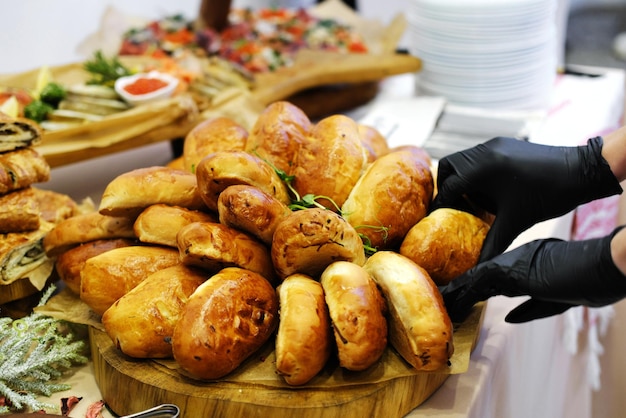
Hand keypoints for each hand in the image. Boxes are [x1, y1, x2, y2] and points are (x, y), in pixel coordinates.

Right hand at [432, 136, 621, 261]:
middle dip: (446, 187)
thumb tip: (478, 268)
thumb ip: (491, 244)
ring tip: (471, 201)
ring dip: (462, 179)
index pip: (448, 187)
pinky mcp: (505, 144)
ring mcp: (495, 145)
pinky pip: (480, 157)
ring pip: (464, 160)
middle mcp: (484, 151)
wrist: (581, 171)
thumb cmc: (549, 195)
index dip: (440, 205)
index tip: (437, 219)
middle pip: (449, 166)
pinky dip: (477, 173)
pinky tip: (489, 191)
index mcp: (481, 168)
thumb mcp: (516, 222)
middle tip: (452, 208)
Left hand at [440, 227, 625, 322]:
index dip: (474, 289)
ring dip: (456, 292)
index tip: (460, 298)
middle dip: (460, 290)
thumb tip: (508, 318)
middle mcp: (512, 262)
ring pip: (474, 279)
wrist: (595, 267)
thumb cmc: (582, 282)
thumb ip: (531, 309)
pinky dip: (462, 292)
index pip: (492, 279)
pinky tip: (448, 298)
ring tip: (438, 301)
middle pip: (478, 278)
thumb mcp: (555, 301)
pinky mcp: (507, 270)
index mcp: (523, 266)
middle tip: (441, 299)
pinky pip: (478, 281)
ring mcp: (508, 264)